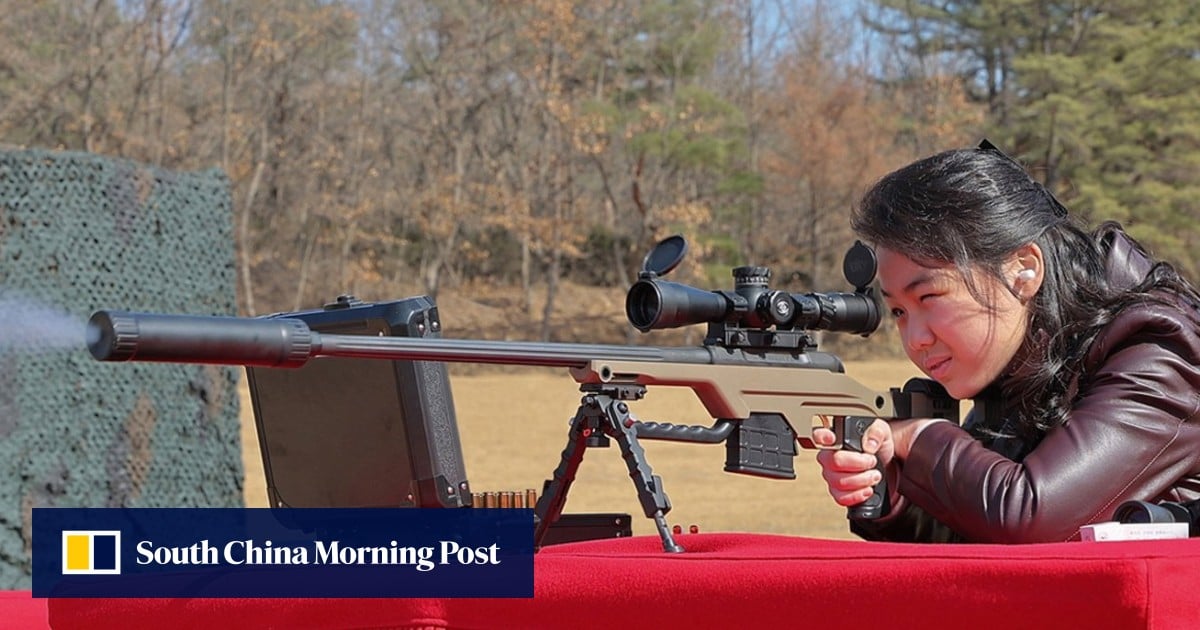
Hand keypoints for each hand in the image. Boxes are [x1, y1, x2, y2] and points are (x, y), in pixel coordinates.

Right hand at [813, 418, 943, 508]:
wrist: (885, 464)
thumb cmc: (877, 445)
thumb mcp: (882, 431)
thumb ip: (876, 432)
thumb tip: (869, 444)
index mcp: (836, 439)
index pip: (819, 435)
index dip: (822, 437)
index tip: (833, 439)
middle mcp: (829, 457)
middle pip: (835, 462)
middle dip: (859, 464)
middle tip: (872, 461)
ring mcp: (831, 476)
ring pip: (840, 482)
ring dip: (863, 480)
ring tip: (874, 475)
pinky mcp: (837, 492)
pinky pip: (842, 498)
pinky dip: (858, 495)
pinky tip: (867, 489)